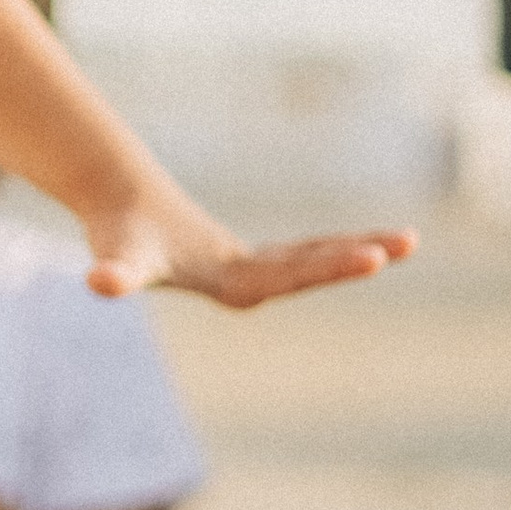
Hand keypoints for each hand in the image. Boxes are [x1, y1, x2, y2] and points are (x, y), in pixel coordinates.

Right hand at [84, 187, 415, 307]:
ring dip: (360, 250)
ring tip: (409, 241)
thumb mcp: (117, 256)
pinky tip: (376, 246)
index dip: (330, 266)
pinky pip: (309, 253)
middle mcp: (251, 284)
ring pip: (317, 261)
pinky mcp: (257, 260)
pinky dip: (339, 247)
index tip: (372, 258)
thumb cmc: (118, 242)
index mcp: (232, 286)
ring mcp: (257, 273)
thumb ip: (114, 274)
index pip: (290, 276)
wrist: (119, 222)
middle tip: (404, 244)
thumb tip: (101, 283)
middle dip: (355, 258)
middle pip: (312, 269)